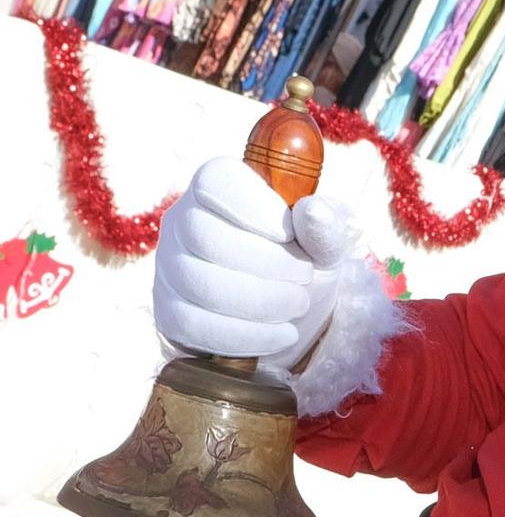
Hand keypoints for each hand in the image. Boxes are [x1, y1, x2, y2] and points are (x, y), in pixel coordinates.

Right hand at [152, 158, 355, 368]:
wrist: (287, 314)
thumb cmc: (302, 263)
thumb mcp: (325, 246)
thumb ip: (324, 228)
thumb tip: (312, 211)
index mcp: (218, 188)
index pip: (216, 181)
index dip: (254, 208)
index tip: (290, 236)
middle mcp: (182, 221)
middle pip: (205, 236)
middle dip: (266, 263)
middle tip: (304, 277)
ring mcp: (168, 267)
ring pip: (199, 283)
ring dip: (261, 301)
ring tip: (297, 304)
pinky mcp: (168, 311)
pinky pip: (192, 324)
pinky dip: (245, 335)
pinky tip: (280, 335)